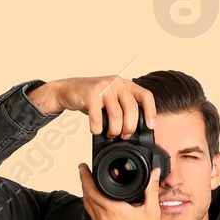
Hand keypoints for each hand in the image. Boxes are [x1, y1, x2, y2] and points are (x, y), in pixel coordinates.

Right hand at [29, 76, 156, 135]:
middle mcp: (117, 83)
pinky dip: (98, 128)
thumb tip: (134, 131)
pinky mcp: (90, 94)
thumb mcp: (112, 100)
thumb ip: (123, 109)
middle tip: (125, 136)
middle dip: (130, 127)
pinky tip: (96, 130)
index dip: (150, 112)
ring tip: (110, 134)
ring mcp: (104, 88)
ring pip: (116, 114)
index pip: (145, 96)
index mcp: (126, 84)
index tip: (150, 127)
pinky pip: (98, 117)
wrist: (69, 90)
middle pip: (132, 108)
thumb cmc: (93, 99)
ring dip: (114, 130)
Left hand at [78, 162, 164, 219]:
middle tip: (84, 172)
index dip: (86, 177)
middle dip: (84, 183)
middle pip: (87, 197)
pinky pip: (92, 217)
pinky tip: (97, 203)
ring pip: (88, 207)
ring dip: (86, 195)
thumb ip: (152, 188)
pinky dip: (92, 206)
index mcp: (113, 211)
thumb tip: (154, 173)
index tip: (83, 167)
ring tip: (89, 185)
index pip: (93, 190)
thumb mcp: (152, 211)